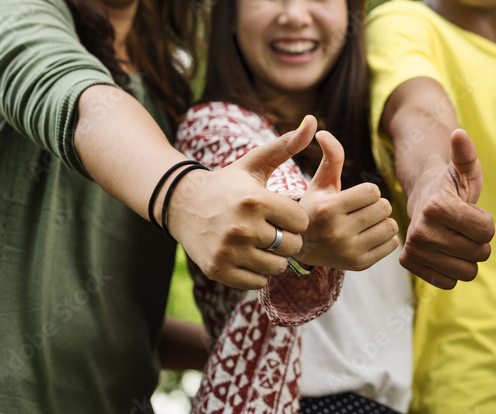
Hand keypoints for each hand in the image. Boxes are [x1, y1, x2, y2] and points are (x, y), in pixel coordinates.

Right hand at [168, 118, 315, 289]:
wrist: (183, 205)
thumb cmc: (228, 184)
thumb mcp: (254, 163)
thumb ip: (286, 145)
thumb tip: (313, 120)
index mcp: (255, 200)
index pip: (301, 221)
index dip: (295, 218)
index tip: (282, 213)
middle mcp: (242, 227)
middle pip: (292, 246)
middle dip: (287, 239)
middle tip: (272, 231)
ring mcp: (228, 251)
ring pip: (277, 267)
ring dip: (274, 258)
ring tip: (261, 244)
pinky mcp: (219, 270)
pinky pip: (258, 282)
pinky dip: (257, 273)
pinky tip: (248, 256)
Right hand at [294, 125, 398, 270]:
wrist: (302, 248)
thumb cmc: (315, 208)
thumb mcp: (320, 183)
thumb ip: (330, 157)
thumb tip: (321, 130)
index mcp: (327, 209)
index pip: (372, 191)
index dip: (368, 191)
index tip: (356, 196)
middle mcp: (337, 233)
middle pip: (383, 207)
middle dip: (376, 205)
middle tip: (361, 210)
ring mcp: (349, 252)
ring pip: (391, 226)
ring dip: (383, 220)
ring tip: (365, 222)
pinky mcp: (360, 265)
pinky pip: (392, 244)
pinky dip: (386, 237)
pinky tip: (368, 236)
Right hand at [401, 129, 493, 288]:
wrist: (423, 199)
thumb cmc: (451, 185)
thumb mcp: (464, 169)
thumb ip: (465, 154)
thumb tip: (459, 133)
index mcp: (437, 206)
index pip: (486, 232)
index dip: (486, 223)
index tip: (473, 213)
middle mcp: (420, 230)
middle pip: (478, 253)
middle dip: (479, 242)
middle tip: (465, 228)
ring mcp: (413, 249)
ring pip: (466, 272)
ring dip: (468, 258)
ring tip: (457, 239)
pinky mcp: (410, 264)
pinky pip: (449, 282)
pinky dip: (453, 270)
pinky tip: (446, 252)